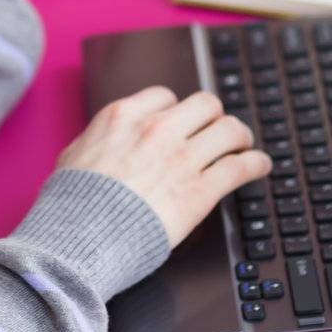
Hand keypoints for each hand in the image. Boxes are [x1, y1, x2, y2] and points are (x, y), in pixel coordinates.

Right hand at [59, 84, 269, 250]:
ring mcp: (181, 159)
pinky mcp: (199, 191)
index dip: (176, 110)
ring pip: (229, 129)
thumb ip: (97, 140)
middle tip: (217, 130)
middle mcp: (157, 130)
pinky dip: (256, 163)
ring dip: (240, 136)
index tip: (181, 122)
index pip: (165, 96)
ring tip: (243, 145)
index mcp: (123, 117)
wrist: (80, 236)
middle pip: (205, 104)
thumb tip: (103, 142)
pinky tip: (260, 165)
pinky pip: (240, 167)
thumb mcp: (73, 155)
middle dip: (213, 117)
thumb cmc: (70, 202)